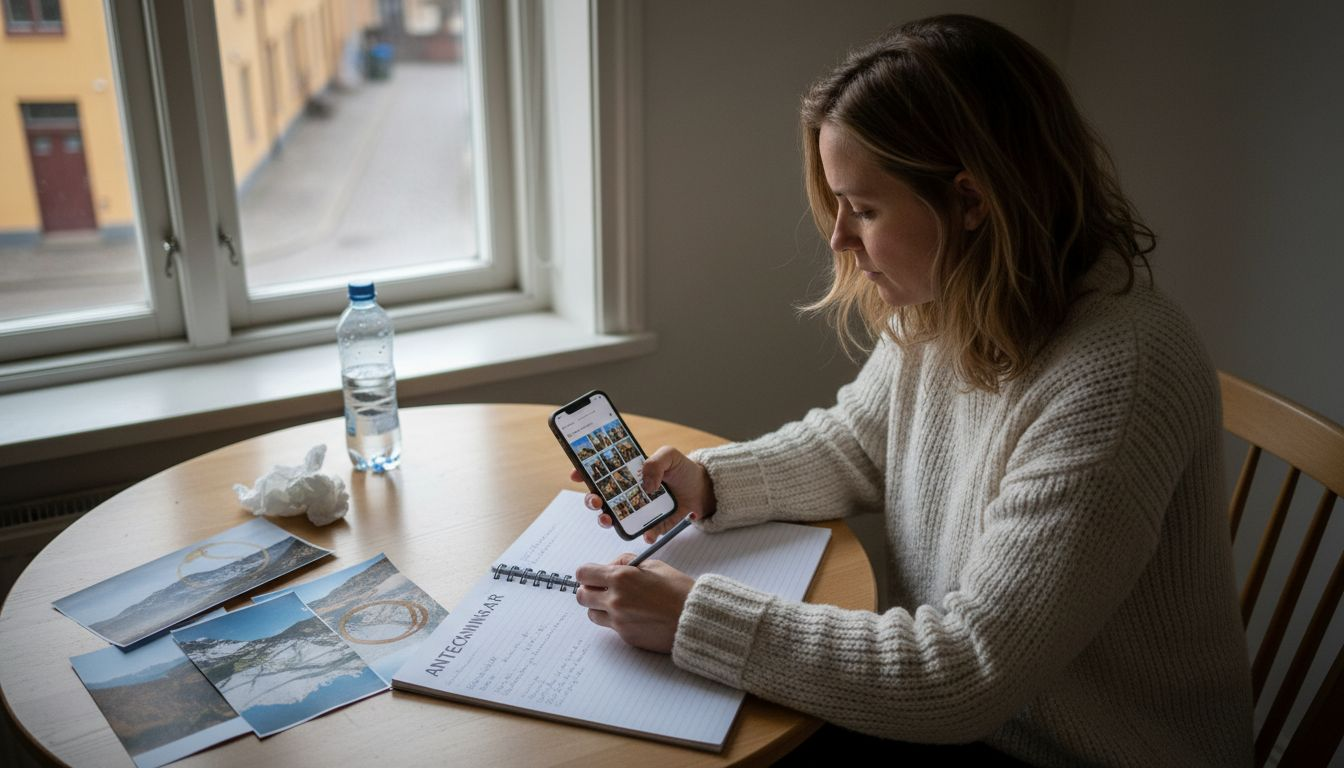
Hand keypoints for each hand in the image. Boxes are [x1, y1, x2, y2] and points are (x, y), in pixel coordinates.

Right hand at [568, 446, 717, 542]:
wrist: (704, 491)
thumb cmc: (683, 471)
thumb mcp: (670, 456)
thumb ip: (655, 462)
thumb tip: (646, 483)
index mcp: (627, 474)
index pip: (600, 473)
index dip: (584, 473)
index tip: (576, 474)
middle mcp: (627, 494)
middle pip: (600, 498)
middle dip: (591, 500)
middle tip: (596, 500)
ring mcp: (637, 512)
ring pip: (613, 518)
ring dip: (605, 520)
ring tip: (608, 519)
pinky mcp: (651, 526)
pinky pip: (642, 534)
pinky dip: (643, 534)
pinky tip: (647, 533)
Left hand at [574, 553, 693, 652]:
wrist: (694, 619)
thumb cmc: (678, 590)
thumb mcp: (653, 564)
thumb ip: (626, 562)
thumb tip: (610, 566)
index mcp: (620, 578)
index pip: (583, 574)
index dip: (588, 573)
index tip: (595, 574)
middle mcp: (615, 600)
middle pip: (582, 596)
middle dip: (590, 591)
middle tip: (603, 589)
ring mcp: (619, 621)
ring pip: (592, 614)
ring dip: (600, 607)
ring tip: (619, 603)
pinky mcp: (626, 637)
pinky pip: (610, 627)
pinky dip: (617, 620)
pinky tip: (634, 615)